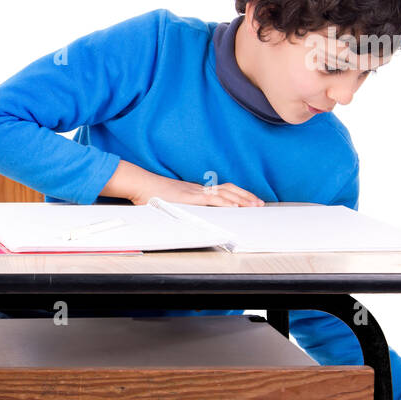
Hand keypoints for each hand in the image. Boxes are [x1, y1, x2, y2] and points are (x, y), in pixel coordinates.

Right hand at [103, 160, 262, 206]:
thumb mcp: (169, 202)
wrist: (140, 185)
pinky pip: (214, 199)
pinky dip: (227, 202)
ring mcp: (195, 192)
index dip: (237, 194)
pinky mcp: (191, 197)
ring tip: (254, 205)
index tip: (249, 200)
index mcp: (194, 191)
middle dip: (246, 196)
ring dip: (242, 199)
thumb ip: (179, 206)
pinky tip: (236, 206)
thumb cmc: (150, 194)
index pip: (221, 190)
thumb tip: (184, 214)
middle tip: (259, 203)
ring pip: (225, 193)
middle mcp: (198, 189)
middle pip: (228, 189)